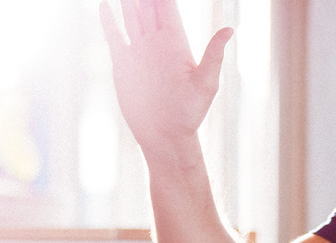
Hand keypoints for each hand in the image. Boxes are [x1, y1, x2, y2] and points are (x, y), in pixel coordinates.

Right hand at [99, 0, 233, 152]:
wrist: (164, 136)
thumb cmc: (189, 114)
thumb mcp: (205, 84)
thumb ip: (214, 55)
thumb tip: (229, 29)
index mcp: (176, 43)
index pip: (167, 8)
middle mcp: (157, 43)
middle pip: (148, 7)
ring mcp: (139, 52)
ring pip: (131, 17)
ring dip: (128, 2)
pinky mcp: (123, 64)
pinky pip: (115, 37)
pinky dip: (109, 21)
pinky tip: (105, 5)